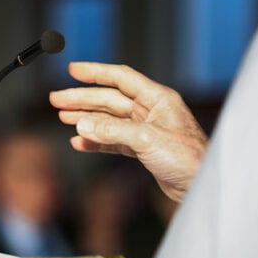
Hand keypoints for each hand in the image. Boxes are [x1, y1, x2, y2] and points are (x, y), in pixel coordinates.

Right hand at [50, 62, 207, 201]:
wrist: (200, 186)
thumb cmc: (188, 159)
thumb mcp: (147, 140)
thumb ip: (113, 131)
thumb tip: (82, 124)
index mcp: (158, 99)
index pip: (122, 78)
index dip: (96, 72)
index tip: (73, 70)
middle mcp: (151, 111)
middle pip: (110, 99)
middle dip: (82, 99)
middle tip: (57, 100)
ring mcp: (146, 130)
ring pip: (109, 120)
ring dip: (86, 118)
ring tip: (63, 117)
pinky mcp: (143, 149)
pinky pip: (113, 140)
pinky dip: (95, 141)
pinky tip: (80, 142)